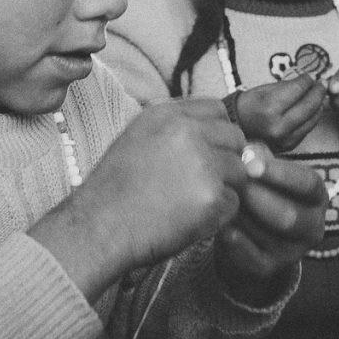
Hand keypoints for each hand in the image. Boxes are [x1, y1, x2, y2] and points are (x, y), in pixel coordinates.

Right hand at [30, 98, 246, 298]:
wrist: (99, 227)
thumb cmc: (114, 190)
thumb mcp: (136, 138)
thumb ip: (175, 129)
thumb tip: (216, 132)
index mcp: (167, 115)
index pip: (217, 110)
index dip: (217, 132)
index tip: (208, 151)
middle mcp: (188, 133)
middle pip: (236, 139)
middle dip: (227, 160)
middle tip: (204, 182)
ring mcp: (202, 164)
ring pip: (240, 171)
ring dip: (224, 188)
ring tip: (193, 202)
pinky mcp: (211, 196)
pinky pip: (234, 202)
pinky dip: (219, 214)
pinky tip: (191, 219)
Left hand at [216, 141, 327, 297]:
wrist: (248, 235)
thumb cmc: (258, 192)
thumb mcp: (265, 173)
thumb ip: (260, 159)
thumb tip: (249, 151)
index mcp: (316, 197)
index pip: (308, 184)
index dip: (280, 173)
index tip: (250, 162)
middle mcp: (312, 226)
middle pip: (289, 215)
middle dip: (257, 197)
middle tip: (231, 183)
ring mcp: (293, 251)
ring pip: (269, 235)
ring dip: (243, 216)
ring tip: (222, 200)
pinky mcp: (270, 268)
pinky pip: (255, 259)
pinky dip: (238, 244)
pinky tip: (224, 228)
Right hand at [234, 72, 325, 151]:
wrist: (236, 129)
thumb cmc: (248, 106)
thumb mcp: (264, 90)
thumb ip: (288, 86)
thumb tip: (308, 81)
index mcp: (270, 109)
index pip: (298, 90)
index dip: (307, 80)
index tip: (310, 76)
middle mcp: (279, 126)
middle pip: (309, 105)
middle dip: (318, 92)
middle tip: (321, 84)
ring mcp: (285, 138)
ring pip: (312, 118)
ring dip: (319, 104)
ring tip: (318, 95)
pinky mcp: (289, 145)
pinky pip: (307, 129)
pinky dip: (312, 117)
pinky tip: (312, 109)